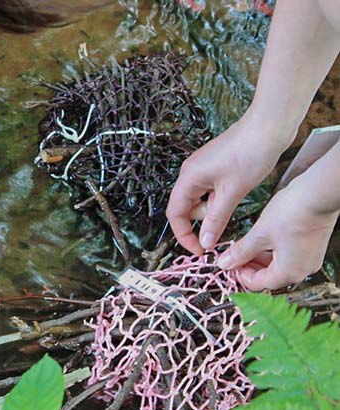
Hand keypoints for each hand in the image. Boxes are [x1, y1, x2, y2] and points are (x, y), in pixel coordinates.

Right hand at [166, 113, 290, 254]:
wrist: (269, 126)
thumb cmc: (250, 154)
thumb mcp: (232, 193)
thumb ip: (216, 220)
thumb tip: (205, 243)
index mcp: (188, 178)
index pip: (175, 214)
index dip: (184, 235)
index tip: (200, 250)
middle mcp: (190, 172)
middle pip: (186, 207)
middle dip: (202, 220)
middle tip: (221, 224)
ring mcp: (202, 168)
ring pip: (200, 199)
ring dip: (213, 209)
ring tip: (233, 200)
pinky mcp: (215, 166)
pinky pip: (209, 190)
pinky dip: (219, 199)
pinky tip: (235, 194)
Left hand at [215, 154, 339, 290]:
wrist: (318, 194)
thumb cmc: (293, 213)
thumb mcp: (259, 234)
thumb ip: (241, 251)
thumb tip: (225, 263)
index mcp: (289, 272)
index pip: (258, 284)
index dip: (239, 275)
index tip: (228, 264)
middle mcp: (302, 269)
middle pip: (269, 277)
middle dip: (249, 267)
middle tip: (234, 255)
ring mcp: (309, 258)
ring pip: (278, 266)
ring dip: (259, 258)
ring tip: (245, 246)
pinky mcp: (311, 246)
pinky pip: (288, 256)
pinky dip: (272, 251)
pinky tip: (261, 240)